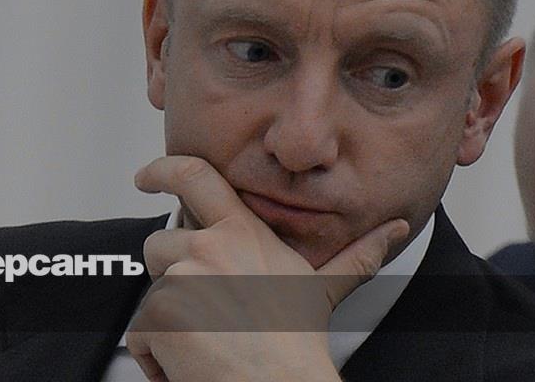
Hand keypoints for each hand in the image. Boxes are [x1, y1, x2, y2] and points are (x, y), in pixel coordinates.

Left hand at [125, 156, 408, 381]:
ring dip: (168, 319)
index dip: (163, 171)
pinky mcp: (160, 311)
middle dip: (172, 277)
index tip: (147, 177)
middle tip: (208, 313)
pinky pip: (140, 331)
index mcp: (242, 232)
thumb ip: (356, 255)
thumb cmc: (295, 345)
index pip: (194, 176)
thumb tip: (394, 230)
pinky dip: (157, 355)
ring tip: (207, 341)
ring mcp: (183, 276)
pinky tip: (191, 364)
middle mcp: (209, 246)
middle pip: (160, 243)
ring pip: (151, 289)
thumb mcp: (322, 290)